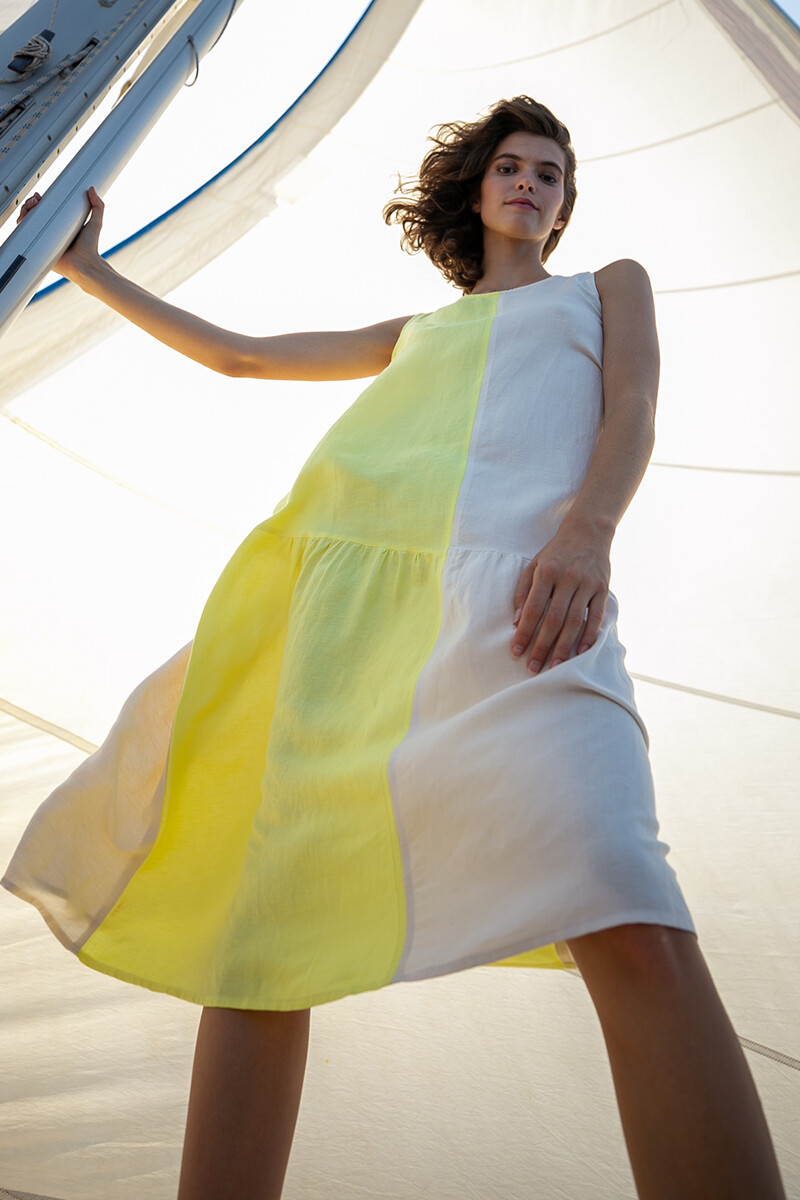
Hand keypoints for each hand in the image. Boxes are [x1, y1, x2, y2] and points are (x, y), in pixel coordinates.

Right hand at [16, 185, 104, 280]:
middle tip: (35, 200)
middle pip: (35, 215)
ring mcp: (45, 241)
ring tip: (30, 206)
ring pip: (28, 224)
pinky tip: (23, 218)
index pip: (47, 211)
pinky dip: (22, 226)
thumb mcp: (96, 222)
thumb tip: (92, 189)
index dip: (41, 202)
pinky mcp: (40, 249)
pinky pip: (26, 237)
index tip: (40, 196)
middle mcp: (52, 233)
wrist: (85, 264)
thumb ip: (97, 206)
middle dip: (30, 205)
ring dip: (25, 212)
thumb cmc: (91, 248)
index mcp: (62, 226)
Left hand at [510, 527, 610, 673]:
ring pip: (574, 622)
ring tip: (556, 667)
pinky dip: (590, 636)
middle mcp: (567, 578)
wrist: (588, 532)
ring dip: (564, 647)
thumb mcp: (534, 565)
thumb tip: (516, 620)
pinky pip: (596, 617)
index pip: (533, 609)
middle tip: (534, 668)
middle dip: (542, 646)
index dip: (524, 632)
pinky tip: (581, 652)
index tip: (516, 652)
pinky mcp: (603, 589)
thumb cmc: (556, 552)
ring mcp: (587, 584)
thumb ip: (523, 590)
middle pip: (553, 620)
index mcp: (547, 572)